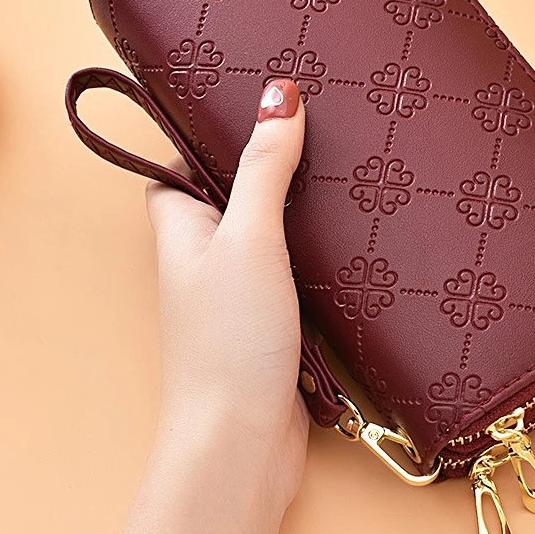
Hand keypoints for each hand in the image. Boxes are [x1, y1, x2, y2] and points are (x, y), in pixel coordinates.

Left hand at [107, 78, 307, 533]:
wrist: (246, 439)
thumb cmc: (229, 339)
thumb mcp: (248, 238)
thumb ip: (263, 167)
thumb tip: (278, 94)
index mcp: (181, 223)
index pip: (182, 158)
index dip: (213, 129)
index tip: (258, 96)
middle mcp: (206, 251)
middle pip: (238, 188)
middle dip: (275, 162)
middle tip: (323, 124)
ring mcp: (242, 284)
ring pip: (275, 227)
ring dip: (304, 206)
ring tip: (347, 165)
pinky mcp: (277, 314)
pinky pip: (299, 263)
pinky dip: (320, 247)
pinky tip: (354, 228)